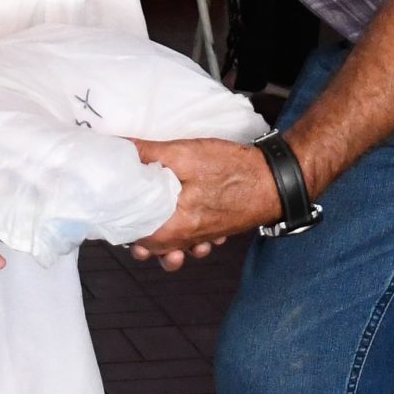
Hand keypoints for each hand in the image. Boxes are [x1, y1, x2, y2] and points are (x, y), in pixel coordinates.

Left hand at [128, 137, 265, 267]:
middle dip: (140, 235)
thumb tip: (118, 147)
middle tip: (131, 212)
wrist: (277, 181)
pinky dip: (186, 232)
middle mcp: (190, 238)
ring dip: (162, 238)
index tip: (116, 208)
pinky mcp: (216, 228)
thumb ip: (151, 154)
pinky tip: (185, 217)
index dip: (124, 224)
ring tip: (156, 223)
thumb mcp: (188, 154)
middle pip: (155, 246)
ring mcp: (205, 235)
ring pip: (175, 245)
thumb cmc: (234, 170)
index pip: (139, 238)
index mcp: (178, 226)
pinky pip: (194, 238)